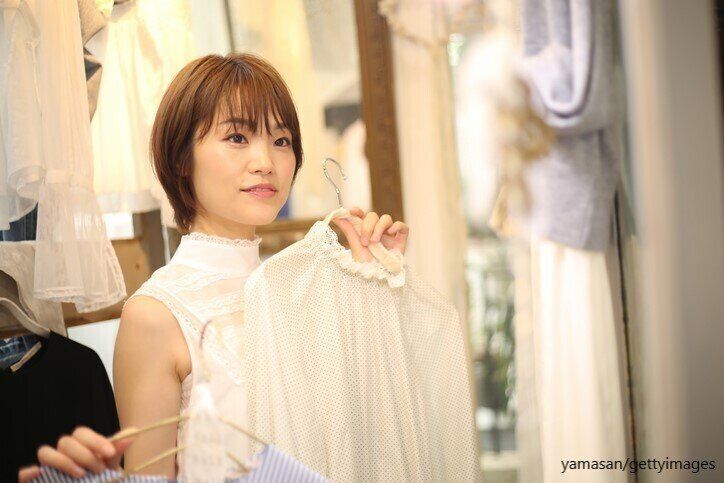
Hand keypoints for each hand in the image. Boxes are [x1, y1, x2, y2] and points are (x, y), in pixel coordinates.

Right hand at [18, 426, 136, 481]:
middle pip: (66, 441)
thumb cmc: (99, 477)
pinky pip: (24, 472)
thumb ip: (116, 450)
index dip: (96, 440)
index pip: (82, 433)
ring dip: (63, 461)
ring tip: (81, 474)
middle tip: (99, 468)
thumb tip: (132, 434)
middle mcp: (62, 452)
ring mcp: (47, 466)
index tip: (110, 452)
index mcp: (80, 444)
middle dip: (84, 454)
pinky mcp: (36, 479)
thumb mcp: (109, 465)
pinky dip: (28, 472)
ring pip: (45, 452)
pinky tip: (37, 473)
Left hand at [331, 207, 408, 262]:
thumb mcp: (355, 246)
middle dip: (368, 226)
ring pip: (386, 218)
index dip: (358, 211)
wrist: (378, 278)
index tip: (353, 211)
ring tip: (375, 242)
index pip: (362, 215)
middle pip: (373, 216)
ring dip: (379, 228)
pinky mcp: (401, 239)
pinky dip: (397, 226)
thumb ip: (348, 230)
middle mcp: (377, 230)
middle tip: (365, 241)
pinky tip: (391, 233)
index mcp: (365, 230)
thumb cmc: (366, 264)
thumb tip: (335, 217)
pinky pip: (402, 226)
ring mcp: (390, 234)